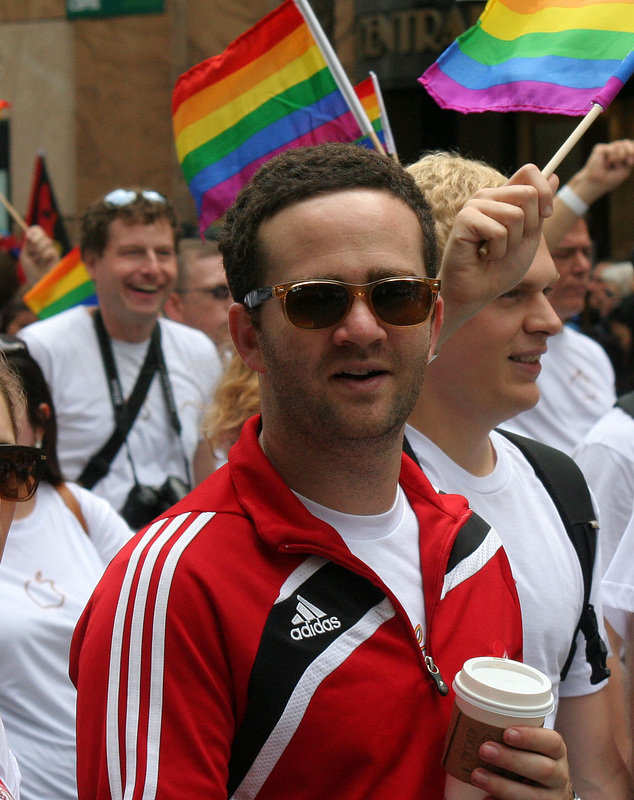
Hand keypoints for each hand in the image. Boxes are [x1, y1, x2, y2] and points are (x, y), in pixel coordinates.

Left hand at [20, 225, 58, 281]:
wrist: (39, 282)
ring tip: (39, 259)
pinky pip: (51, 250)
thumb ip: (27, 244)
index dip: (33, 231)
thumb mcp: (25, 256)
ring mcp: (50, 250)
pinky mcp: (57, 256)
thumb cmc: (32, 271)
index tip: (28, 237)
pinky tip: (45, 262)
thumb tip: (29, 233)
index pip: (36, 230)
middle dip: (36, 239)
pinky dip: (45, 256)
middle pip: (41, 232)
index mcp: (35, 244)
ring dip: (40, 249)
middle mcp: (43, 246)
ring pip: (47, 241)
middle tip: (33, 249)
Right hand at [436, 164, 557, 345]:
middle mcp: (487, 196)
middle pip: (528, 193)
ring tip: (493, 251)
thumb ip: (540, 208)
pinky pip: (499, 231)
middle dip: (529, 227)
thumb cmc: (500, 269)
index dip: (544, 192)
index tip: (545, 215)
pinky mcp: (465, 220)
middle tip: (509, 243)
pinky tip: (482, 255)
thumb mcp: (530, 236)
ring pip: (516, 214)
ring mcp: (474, 206)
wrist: (478, 292)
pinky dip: (497, 251)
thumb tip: (555, 175)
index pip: (529, 172)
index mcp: (503, 197)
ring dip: (511, 243)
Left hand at [471, 725, 570, 799]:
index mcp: (556, 753)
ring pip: (533, 796)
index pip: (553, 742)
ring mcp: (552, 798)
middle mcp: (559, 776)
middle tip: (484, 750)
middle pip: (543, 769)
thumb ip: (512, 736)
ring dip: (502, 786)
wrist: (549, 793)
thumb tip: (475, 717)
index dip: (531, 737)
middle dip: (512, 760)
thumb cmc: (531, 759)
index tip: (506, 733)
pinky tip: (485, 798)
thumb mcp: (532, 747)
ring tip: (477, 776)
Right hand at [569, 140, 633, 203]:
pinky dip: (611, 158)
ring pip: (620, 144)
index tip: (631, 163)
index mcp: (622, 154)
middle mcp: (614, 150)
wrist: (598, 183)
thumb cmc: (611, 179)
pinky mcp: (600, 148)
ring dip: (620, 157)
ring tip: (613, 166)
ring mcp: (607, 148)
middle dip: (630, 151)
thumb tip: (633, 145)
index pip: (631, 145)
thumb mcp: (626, 168)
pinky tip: (606, 164)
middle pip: (627, 142)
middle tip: (628, 162)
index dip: (633, 150)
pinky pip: (611, 149)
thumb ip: (631, 156)